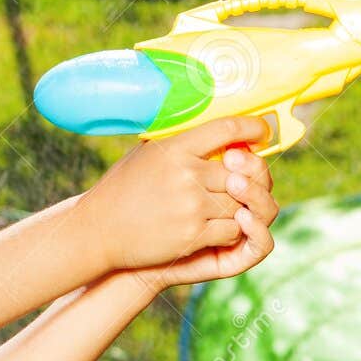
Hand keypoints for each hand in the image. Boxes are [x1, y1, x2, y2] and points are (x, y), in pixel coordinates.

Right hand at [76, 115, 271, 272]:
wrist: (99, 230)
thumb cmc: (123, 188)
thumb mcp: (147, 153)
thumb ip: (180, 139)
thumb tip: (213, 125)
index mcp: (175, 147)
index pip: (227, 128)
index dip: (253, 127)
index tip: (262, 131)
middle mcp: (186, 174)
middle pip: (241, 171)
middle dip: (248, 176)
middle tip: (246, 178)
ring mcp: (191, 206)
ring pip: (240, 202)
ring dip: (240, 206)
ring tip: (229, 205)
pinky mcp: (192, 235)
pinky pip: (232, 229)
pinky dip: (232, 229)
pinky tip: (219, 225)